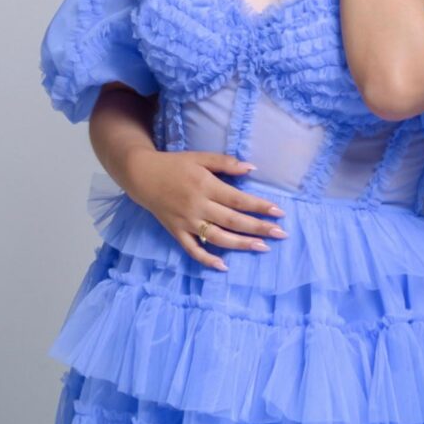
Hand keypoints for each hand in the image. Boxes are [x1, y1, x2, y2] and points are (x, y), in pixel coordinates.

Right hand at [124, 150, 287, 270]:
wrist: (142, 175)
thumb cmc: (175, 164)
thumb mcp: (200, 157)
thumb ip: (225, 162)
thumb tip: (251, 168)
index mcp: (205, 185)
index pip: (238, 199)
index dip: (259, 206)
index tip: (279, 213)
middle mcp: (198, 206)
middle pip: (232, 220)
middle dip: (258, 228)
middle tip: (280, 233)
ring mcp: (187, 222)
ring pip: (217, 237)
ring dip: (241, 244)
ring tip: (262, 248)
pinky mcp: (176, 232)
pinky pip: (193, 250)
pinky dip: (207, 260)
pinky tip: (224, 266)